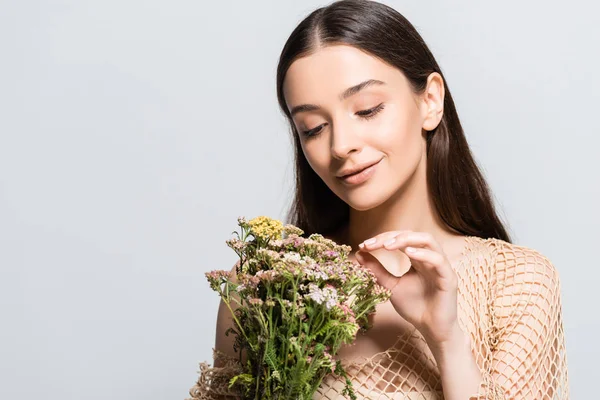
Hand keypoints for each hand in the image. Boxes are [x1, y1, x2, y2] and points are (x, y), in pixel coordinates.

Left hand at [354, 230, 459, 345]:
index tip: (364, 245)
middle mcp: (430, 258)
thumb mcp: (390, 286)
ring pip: (428, 240)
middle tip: (372, 244)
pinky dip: (423, 254)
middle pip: (412, 235)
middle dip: (391, 237)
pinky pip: (438, 260)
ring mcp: (441, 266)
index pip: (401, 239)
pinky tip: (408, 254)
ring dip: (407, 239)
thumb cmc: (415, 307)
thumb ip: (377, 270)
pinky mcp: (449, 277)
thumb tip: (359, 253)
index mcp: (418, 258)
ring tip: (388, 245)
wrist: (432, 330)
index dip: (382, 239)